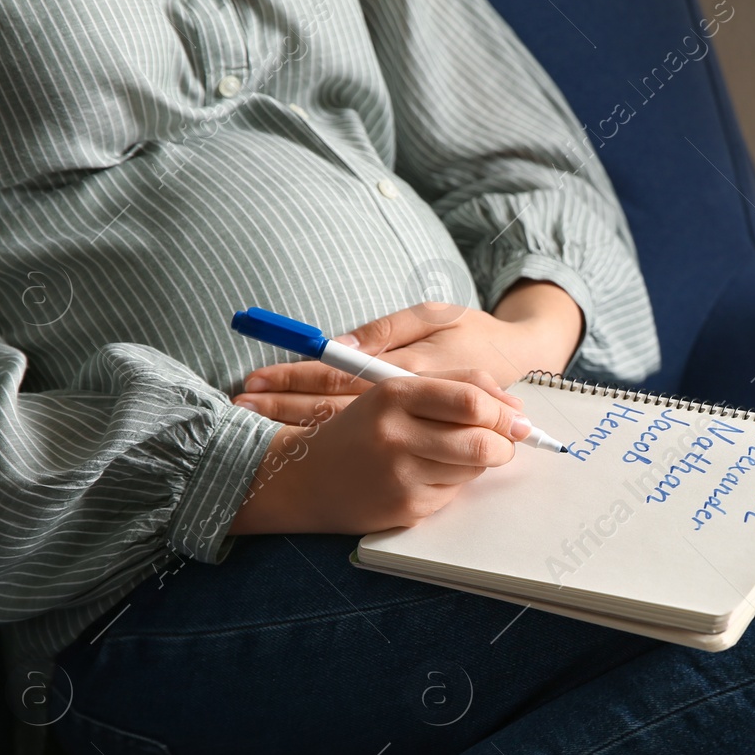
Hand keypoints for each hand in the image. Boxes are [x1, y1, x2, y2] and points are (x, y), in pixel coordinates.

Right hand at [229, 369, 531, 534]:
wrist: (308, 477)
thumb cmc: (363, 428)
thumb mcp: (398, 391)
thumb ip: (455, 387)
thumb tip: (514, 408)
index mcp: (395, 393)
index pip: (471, 400)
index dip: (504, 410)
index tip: (517, 417)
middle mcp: (396, 433)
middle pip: (482, 440)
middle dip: (505, 442)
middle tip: (506, 441)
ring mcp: (401, 473)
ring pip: (474, 468)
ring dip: (479, 462)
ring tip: (457, 454)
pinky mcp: (406, 505)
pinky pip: (455, 492)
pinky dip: (453, 483)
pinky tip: (428, 475)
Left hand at [233, 280, 582, 426]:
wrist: (517, 361)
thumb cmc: (475, 333)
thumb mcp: (434, 316)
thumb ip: (386, 331)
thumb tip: (340, 345)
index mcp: (398, 369)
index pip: (335, 375)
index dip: (292, 377)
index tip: (252, 381)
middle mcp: (396, 399)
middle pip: (327, 404)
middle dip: (280, 405)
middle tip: (237, 406)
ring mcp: (404, 418)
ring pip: (339, 422)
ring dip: (292, 420)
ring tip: (249, 420)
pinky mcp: (414, 432)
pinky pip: (364, 434)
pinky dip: (324, 433)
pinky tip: (293, 438)